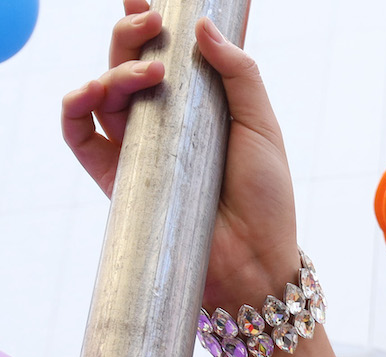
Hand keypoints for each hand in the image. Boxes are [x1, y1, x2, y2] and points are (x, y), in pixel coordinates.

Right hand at [62, 1, 300, 306]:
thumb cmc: (265, 198)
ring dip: (118, 67)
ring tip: (152, 72)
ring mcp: (136, 147)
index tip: (150, 2)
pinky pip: (77, 131)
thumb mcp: (261, 126)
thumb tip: (201, 26)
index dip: (150, 25)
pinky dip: (76, 103)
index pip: (163, 54)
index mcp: (197, 106)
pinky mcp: (115, 175)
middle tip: (151, 22)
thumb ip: (239, 75)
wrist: (254, 258)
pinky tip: (95, 90)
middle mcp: (162, 122)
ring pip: (104, 90)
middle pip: (129, 63)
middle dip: (134, 33)